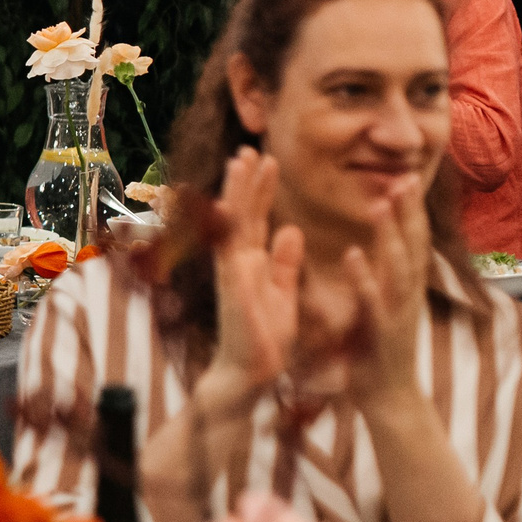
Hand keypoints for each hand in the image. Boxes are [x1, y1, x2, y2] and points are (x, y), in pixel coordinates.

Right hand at [204, 147, 302, 394]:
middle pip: (240, 213)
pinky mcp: (234, 289)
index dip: (260, 189)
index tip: (265, 159)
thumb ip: (285, 261)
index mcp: (251, 262)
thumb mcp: (283, 292)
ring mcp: (232, 274)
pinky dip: (230, 230)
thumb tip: (291, 229)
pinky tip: (231, 207)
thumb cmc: (264, 337)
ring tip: (242, 162)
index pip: (255, 218)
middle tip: (249, 148)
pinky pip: (231, 254)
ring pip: (233, 225)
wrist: (251, 373)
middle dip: (245, 181)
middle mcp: (237, 262)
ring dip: (237, 193)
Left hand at [335, 178, 430, 412]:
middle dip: (408, 212)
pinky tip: (353, 254)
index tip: (403, 178)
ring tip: (379, 203)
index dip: (408, 212)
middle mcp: (406, 295)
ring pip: (397, 268)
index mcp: (402, 287)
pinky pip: (371, 302)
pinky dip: (364, 277)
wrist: (387, 398)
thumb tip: (365, 249)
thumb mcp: (376, 307)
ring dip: (389, 235)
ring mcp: (397, 314)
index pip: (409, 241)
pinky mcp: (381, 334)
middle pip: (412, 246)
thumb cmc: (376, 350)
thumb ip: (374, 278)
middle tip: (406, 176)